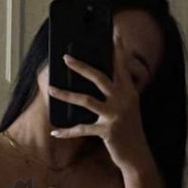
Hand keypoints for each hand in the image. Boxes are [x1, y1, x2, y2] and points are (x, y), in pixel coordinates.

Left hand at [47, 23, 149, 170]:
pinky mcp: (107, 131)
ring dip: (66, 95)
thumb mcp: (127, 106)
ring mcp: (115, 115)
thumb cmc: (128, 128)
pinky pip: (82, 129)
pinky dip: (67, 132)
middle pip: (100, 77)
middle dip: (82, 67)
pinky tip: (54, 132)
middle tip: (66, 58)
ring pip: (86, 100)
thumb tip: (96, 78)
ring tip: (51, 89)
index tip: (114, 32)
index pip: (121, 66)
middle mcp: (123, 100)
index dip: (117, 49)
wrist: (137, 155)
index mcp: (128, 91)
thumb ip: (116, 92)